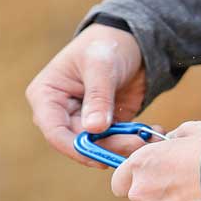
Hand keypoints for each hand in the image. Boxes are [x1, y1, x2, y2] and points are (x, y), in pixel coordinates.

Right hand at [25, 23, 146, 164]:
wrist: (131, 42)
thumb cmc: (107, 45)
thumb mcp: (101, 66)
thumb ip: (98, 96)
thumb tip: (94, 128)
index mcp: (47, 96)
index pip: (55, 132)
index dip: (76, 149)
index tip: (101, 158)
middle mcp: (61, 113)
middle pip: (81, 144)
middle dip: (110, 147)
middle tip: (138, 142)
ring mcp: (84, 122)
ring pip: (101, 147)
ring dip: (126, 146)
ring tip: (149, 136)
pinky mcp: (106, 127)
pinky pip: (118, 142)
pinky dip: (135, 140)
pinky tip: (153, 131)